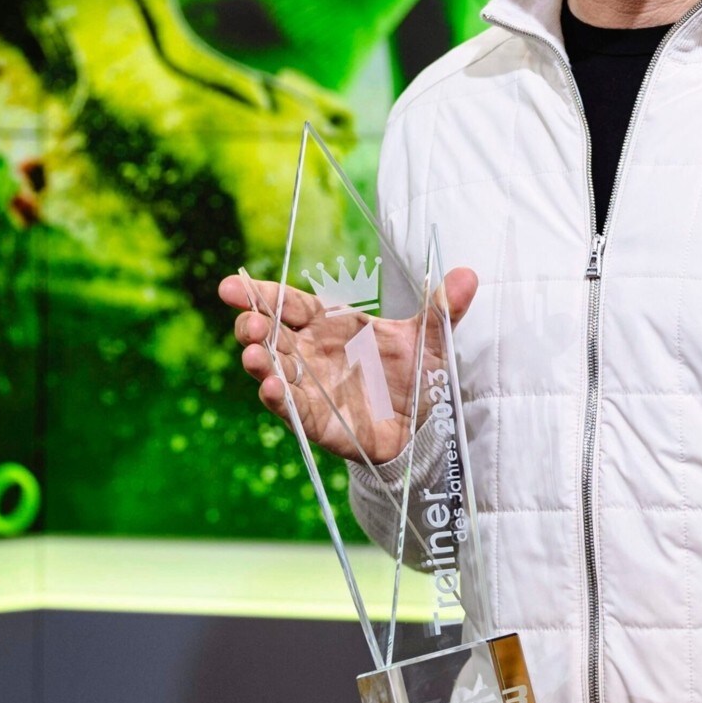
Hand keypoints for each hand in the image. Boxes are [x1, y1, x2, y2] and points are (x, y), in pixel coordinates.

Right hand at [218, 266, 478, 464]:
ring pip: (277, 373)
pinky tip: (272, 390)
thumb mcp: (433, 340)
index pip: (292, 305)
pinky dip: (282, 401)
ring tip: (252, 356)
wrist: (425, 428)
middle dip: (256, 329)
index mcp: (332, 326)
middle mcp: (314, 355)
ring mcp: (313, 389)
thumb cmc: (416, 375)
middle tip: (247, 324)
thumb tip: (470, 275)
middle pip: (275, 337)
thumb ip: (445, 309)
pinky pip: (296, 411)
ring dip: (262, 365)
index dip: (262, 296)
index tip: (232, 286)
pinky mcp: (320, 423)